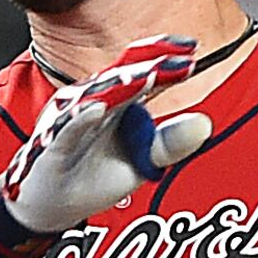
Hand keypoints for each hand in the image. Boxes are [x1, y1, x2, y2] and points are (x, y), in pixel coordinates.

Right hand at [0, 36, 208, 235]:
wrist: (53, 206)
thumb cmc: (94, 177)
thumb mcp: (141, 163)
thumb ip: (169, 143)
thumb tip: (204, 124)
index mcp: (117, 103)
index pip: (143, 74)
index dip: (166, 60)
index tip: (193, 50)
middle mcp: (94, 102)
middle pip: (123, 76)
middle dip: (150, 64)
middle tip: (180, 57)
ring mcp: (72, 120)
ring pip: (97, 96)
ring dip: (122, 84)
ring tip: (149, 74)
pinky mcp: (53, 144)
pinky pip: (68, 128)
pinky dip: (80, 118)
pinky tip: (96, 109)